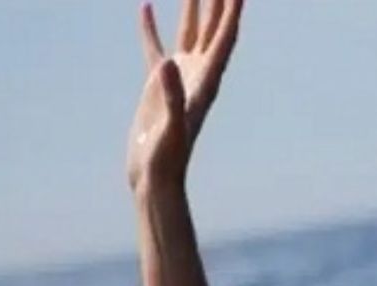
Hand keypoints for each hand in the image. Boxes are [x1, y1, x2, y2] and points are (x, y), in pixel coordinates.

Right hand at [126, 0, 243, 191]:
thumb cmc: (168, 157)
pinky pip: (155, 46)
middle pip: (213, 29)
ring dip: (192, 7)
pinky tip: (145, 6)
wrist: (155, 176)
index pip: (224, 39)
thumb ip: (171, 94)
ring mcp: (179, 77)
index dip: (232, 13)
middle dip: (217, 2)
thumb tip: (167, 62)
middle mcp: (198, 74)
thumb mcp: (171, 125)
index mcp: (207, 82)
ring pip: (189, 32)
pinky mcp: (158, 83)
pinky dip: (150, 27)